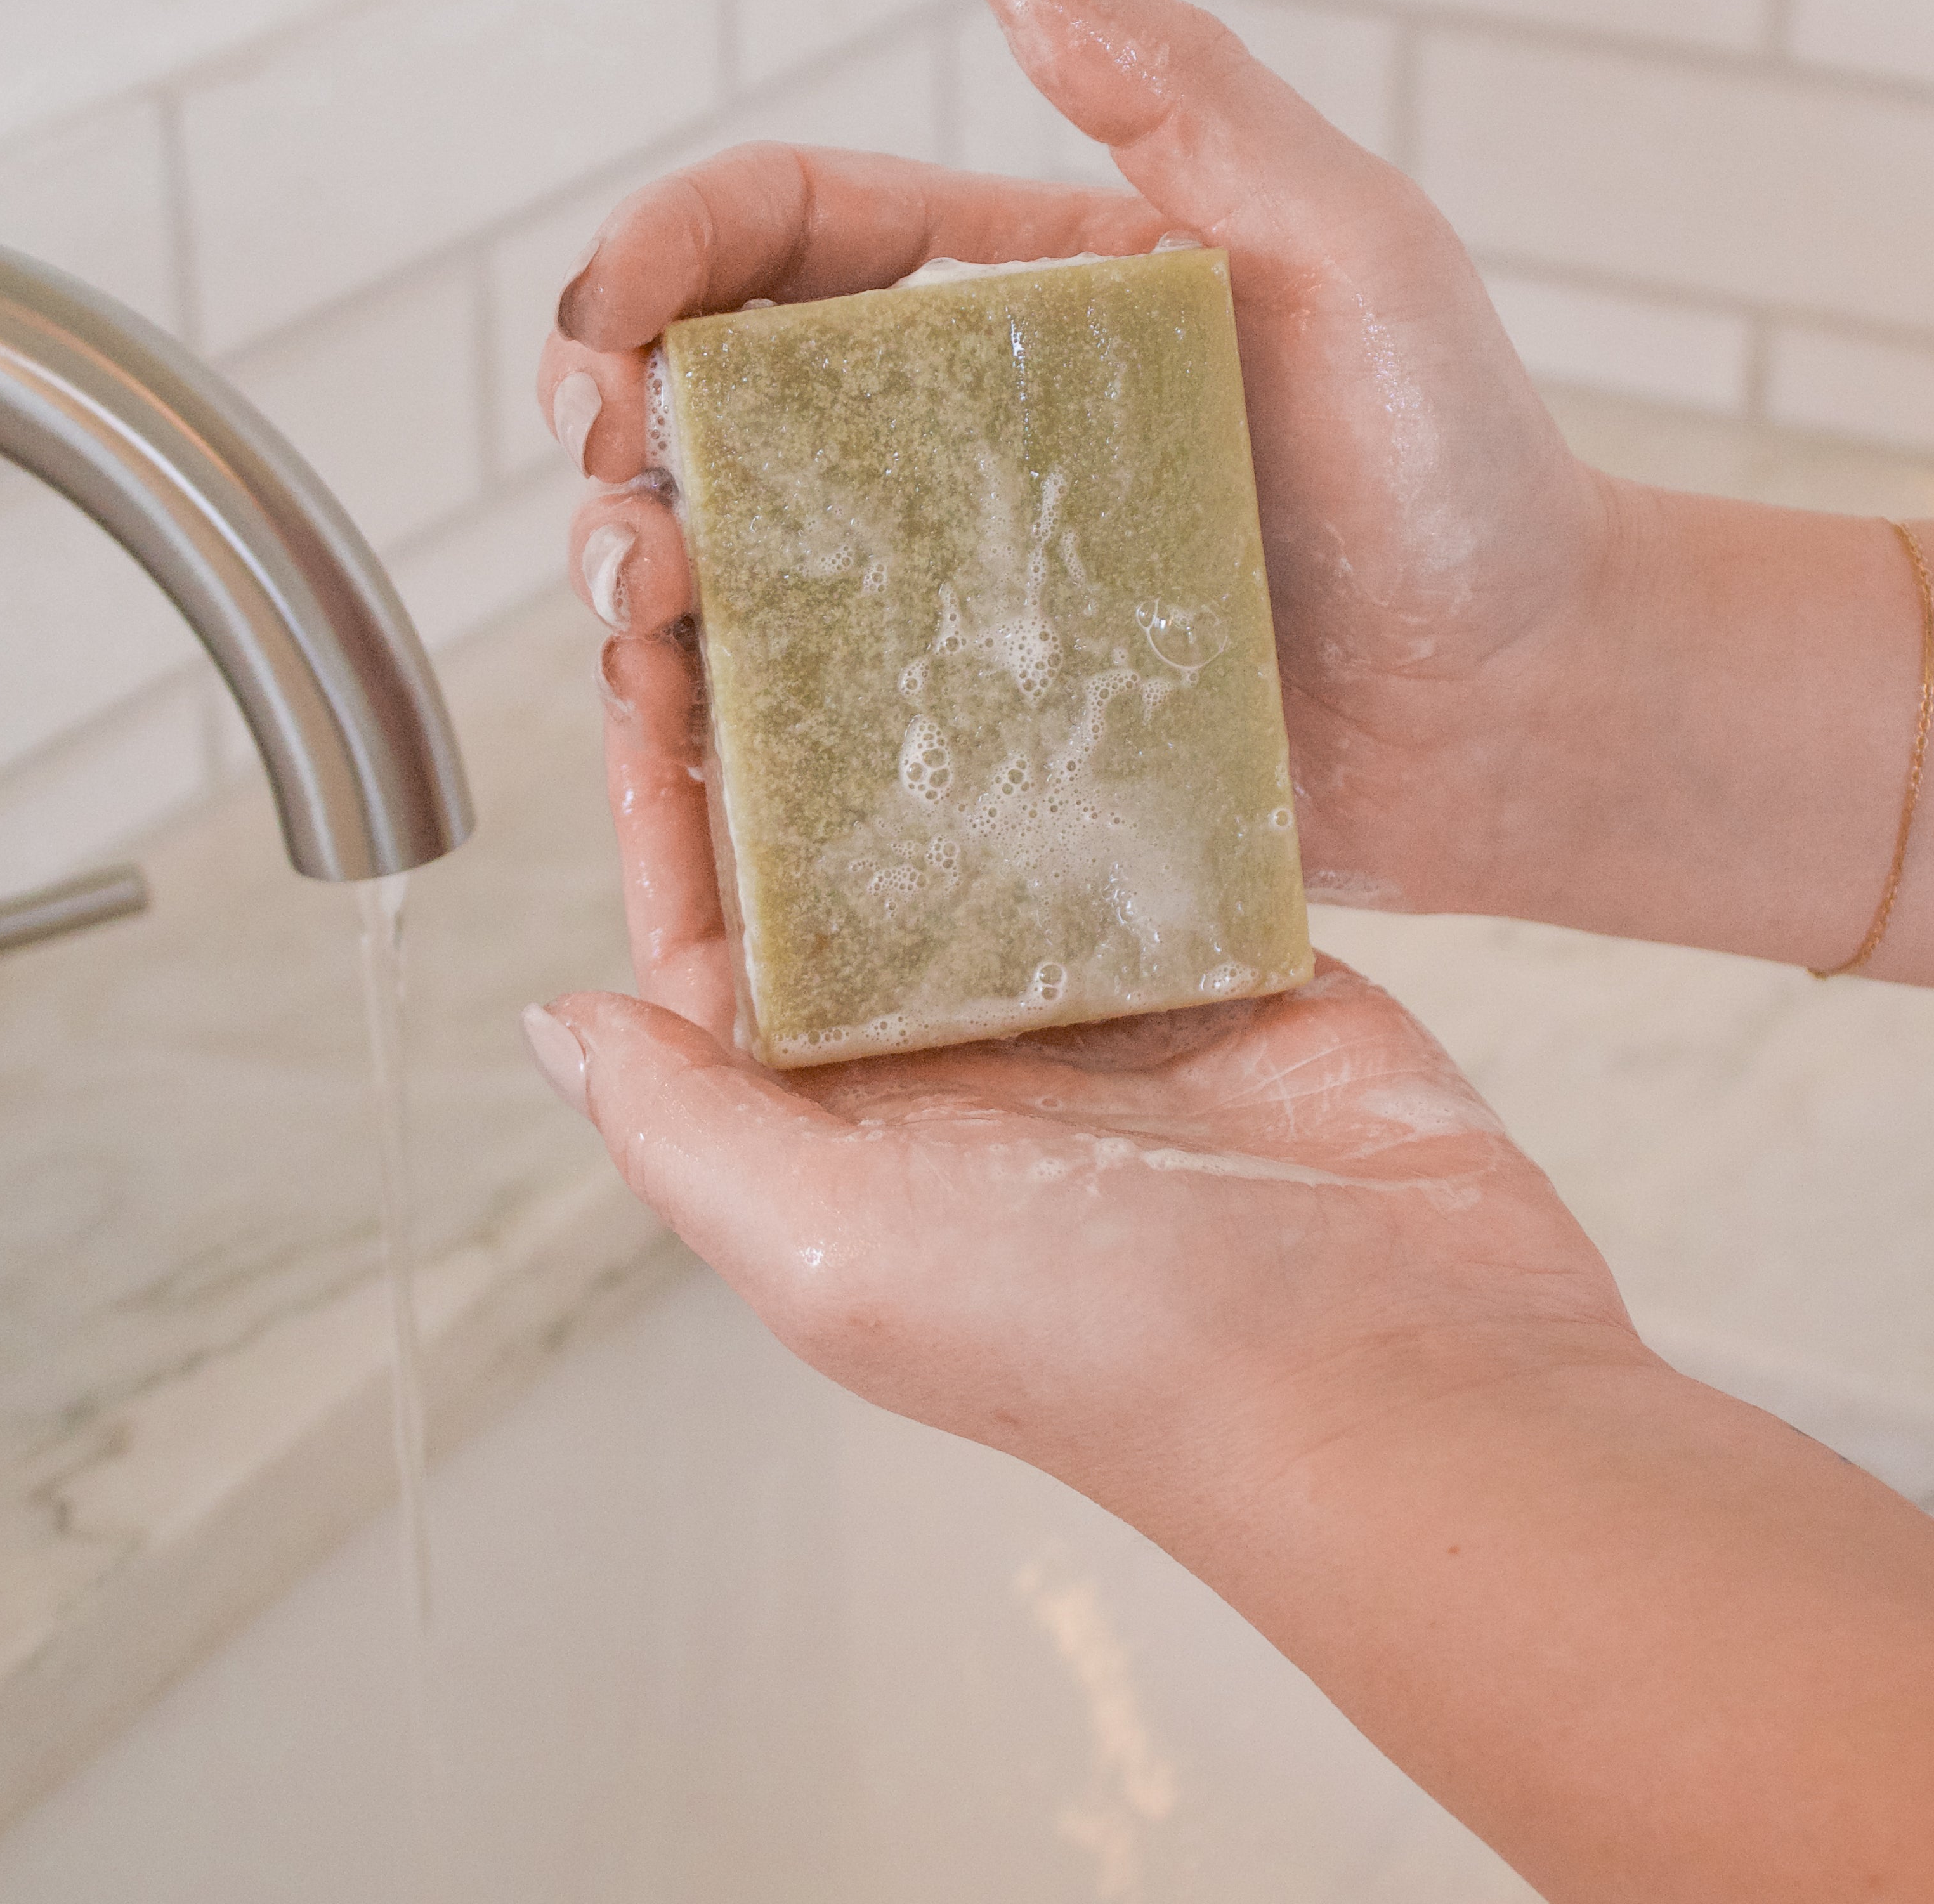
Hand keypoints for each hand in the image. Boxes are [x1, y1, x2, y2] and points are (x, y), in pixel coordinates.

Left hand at [524, 617, 1636, 1527]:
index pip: (709, 944)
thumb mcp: (833, 1250)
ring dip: (919, 713)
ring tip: (876, 570)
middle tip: (747, 580)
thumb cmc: (1096, 1343)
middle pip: (827, 864)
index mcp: (832, 1126)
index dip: (664, 812)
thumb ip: (683, 1131)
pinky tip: (1040, 629)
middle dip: (779, 732)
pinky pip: (1114, 824)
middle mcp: (941, 1059)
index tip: (638, 671)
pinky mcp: (1200, 954)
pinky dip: (1078, 738)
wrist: (1380, 1363)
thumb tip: (553, 1030)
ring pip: (968, 827)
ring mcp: (1076, 1002)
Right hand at [542, 0, 1620, 923]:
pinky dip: (723, 739)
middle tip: (611, 488)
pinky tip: (684, 751)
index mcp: (1017, 298)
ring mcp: (959, 595)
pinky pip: (811, 731)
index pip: (792, 233)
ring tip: (635, 613)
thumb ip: (1181, 93)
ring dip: (635, 582)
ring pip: (736, 571)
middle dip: (615, 425)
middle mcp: (960, 443)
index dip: (669, 250)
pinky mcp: (974, 734)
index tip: (610, 315)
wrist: (1522, 707)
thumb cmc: (1461, 472)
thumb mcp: (1343, 247)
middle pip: (722, 403)